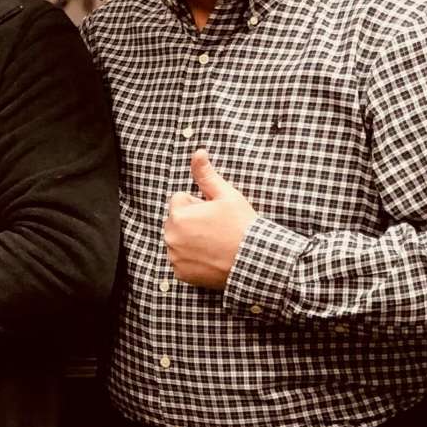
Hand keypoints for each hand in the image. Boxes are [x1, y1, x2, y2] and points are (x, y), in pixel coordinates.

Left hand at [163, 151, 254, 288]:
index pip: (180, 200)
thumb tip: (198, 152)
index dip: (199, 204)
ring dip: (191, 239)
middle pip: (177, 220)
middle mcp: (171, 237)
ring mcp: (175, 257)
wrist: (256, 260)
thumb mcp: (226, 195)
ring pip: (179, 239)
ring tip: (215, 243)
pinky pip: (181, 260)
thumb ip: (206, 174)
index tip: (214, 214)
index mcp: (178, 215)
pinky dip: (192, 259)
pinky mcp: (181, 274)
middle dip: (192, 221)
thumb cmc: (242, 226)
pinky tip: (211, 257)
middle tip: (216, 229)